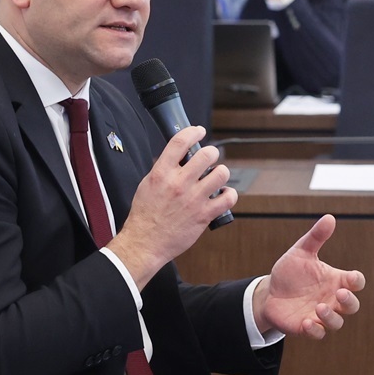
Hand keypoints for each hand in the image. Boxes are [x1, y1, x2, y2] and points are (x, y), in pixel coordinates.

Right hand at [106, 125, 236, 287]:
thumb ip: (163, 170)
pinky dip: (229, 194)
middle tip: (210, 158)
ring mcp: (194, 198)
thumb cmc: (144, 216)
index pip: (181, 141)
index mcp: (162, 173)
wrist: (145, 242)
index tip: (199, 131)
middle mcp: (179, 183)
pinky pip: (228, 198)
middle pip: (207, 154)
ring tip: (216, 177)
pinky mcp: (204, 214)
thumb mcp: (147, 184)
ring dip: (221, 173)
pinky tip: (223, 195)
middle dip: (211, 153)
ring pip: (221, 173)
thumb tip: (177, 158)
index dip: (194, 131)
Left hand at [252, 215, 364, 338]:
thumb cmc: (290, 272)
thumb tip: (330, 218)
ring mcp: (321, 315)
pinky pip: (318, 334)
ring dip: (331, 317)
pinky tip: (307, 322)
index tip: (351, 278)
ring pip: (337, 322)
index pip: (355, 282)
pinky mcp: (307, 327)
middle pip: (352, 306)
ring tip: (319, 307)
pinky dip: (315, 330)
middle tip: (339, 293)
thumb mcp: (301, 252)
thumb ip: (316, 237)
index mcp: (335, 280)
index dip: (357, 281)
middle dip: (349, 301)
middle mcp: (332, 299)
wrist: (269, 292)